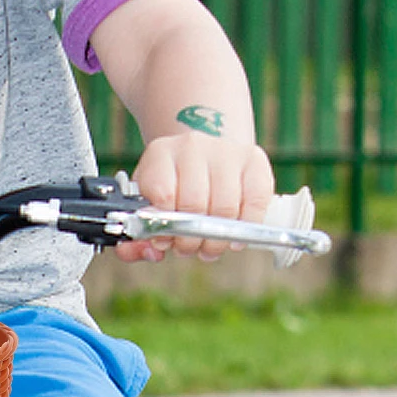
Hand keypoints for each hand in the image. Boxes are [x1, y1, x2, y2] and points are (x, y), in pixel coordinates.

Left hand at [114, 131, 274, 261]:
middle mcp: (192, 146)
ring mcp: (226, 150)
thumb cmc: (172, 184)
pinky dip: (246, 226)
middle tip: (188, 249)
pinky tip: (234, 237)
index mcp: (160, 153)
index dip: (164, 226)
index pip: (162, 194)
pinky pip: (256, 202)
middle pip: (195, 204)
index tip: (165, 241)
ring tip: (208, 246)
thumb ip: (140, 232)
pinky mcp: (254, 160)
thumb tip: (150, 251)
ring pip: (225, 208)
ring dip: (217, 239)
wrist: (202, 154)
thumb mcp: (148, 201)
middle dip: (190, 239)